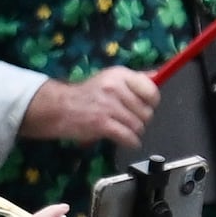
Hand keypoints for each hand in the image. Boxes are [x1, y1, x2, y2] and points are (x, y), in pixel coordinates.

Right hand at [24, 66, 157, 145]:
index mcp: (120, 74)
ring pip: (138, 126)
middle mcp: (115, 88)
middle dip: (140, 119)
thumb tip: (158, 75)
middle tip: (127, 120)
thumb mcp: (109, 79)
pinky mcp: (102, 124)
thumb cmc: (86, 95)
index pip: (151, 90)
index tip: (142, 106)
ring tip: (123, 130)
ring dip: (134, 132)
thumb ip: (134, 79)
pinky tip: (126, 141)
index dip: (151, 102)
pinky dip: (131, 142)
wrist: (57, 108)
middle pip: (146, 111)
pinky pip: (128, 137)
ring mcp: (108, 106)